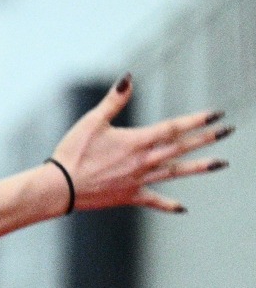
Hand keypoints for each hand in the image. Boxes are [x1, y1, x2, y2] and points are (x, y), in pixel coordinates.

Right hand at [49, 73, 231, 213]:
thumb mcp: (92, 121)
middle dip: (206, 138)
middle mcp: (144, 161)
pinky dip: (169, 205)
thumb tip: (128, 79)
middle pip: (181, 148)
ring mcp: (139, 180)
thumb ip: (114, 101)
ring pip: (176, 172)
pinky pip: (155, 201)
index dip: (196, 120)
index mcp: (136, 141)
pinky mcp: (130, 196)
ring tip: (221, 163)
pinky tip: (183, 208)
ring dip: (200, 167)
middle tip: (228, 131)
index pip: (173, 128)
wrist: (60, 187)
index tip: (216, 114)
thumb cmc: (72, 152)